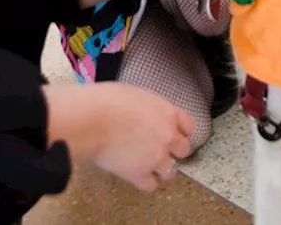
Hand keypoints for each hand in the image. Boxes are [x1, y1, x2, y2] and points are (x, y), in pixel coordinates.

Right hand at [44, 82, 192, 191]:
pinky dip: (144, 181)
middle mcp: (168, 136)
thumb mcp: (136, 95)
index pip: (189, 126)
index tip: (173, 133)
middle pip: (183, 150)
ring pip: (170, 171)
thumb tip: (144, 114)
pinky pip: (151, 185)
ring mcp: (156, 157)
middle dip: (172, 150)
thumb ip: (149, 108)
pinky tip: (135, 174)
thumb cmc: (106, 101)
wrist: (91, 120)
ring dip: (161, 168)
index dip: (181, 131)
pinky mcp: (140, 174)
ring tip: (147, 164)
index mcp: (167, 113)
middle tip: (159, 149)